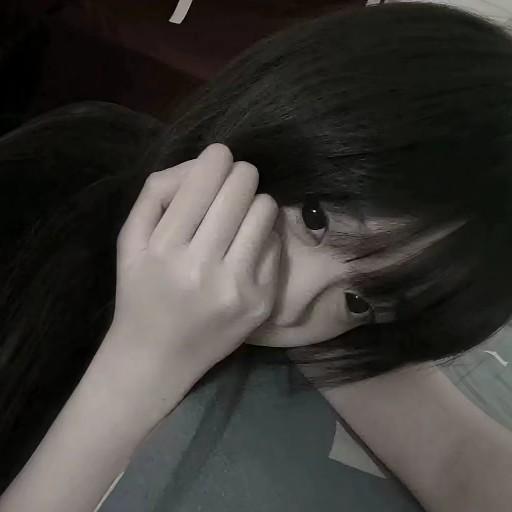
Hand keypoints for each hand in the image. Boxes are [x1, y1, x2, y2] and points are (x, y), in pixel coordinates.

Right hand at [104, 143, 281, 407]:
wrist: (158, 358)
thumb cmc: (140, 294)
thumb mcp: (130, 240)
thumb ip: (157, 193)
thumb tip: (203, 163)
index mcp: (165, 248)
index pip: (205, 179)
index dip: (217, 157)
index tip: (218, 158)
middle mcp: (203, 267)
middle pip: (241, 186)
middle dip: (238, 174)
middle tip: (232, 183)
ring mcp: (238, 287)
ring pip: (265, 209)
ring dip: (254, 203)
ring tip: (239, 217)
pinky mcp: (262, 302)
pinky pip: (276, 244)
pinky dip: (263, 236)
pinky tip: (245, 247)